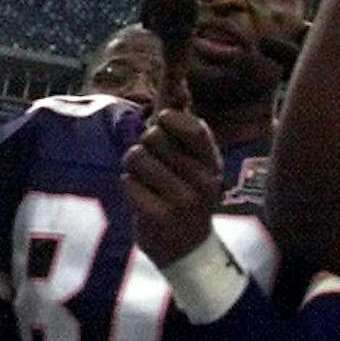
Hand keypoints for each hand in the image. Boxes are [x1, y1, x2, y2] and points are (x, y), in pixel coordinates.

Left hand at [121, 111, 221, 266]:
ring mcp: (182, 201)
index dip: (168, 118)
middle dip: (143, 144)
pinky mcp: (158, 217)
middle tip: (149, 161)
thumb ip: (185, 134)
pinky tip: (140, 197)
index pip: (191, 126)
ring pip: (136, 157)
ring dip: (131, 165)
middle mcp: (202, 181)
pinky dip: (128, 186)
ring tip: (141, 178)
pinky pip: (127, 183)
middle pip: (154, 137)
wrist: (188, 251)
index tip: (161, 124)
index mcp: (213, 164)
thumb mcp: (197, 167)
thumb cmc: (188, 198)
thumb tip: (175, 90)